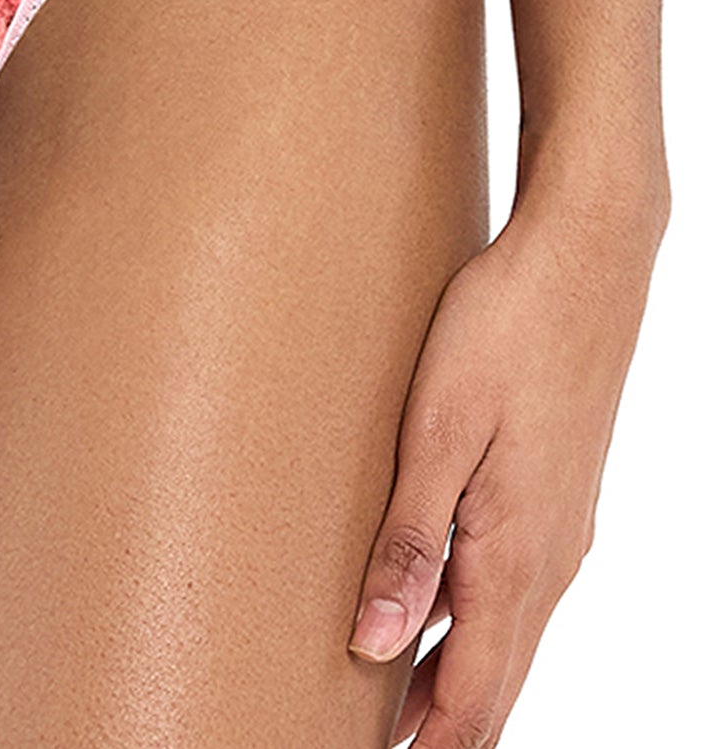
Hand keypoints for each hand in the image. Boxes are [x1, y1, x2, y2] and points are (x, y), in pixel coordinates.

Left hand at [348, 161, 667, 747]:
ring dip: (454, 675)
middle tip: (373, 745)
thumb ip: (410, 542)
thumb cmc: (501, 331)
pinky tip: (437, 610)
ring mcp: (558, 525)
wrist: (582, 257)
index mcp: (517, 555)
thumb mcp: (437, 431)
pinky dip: (472, 622)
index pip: (473, 692)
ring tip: (395, 705)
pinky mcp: (552, 491)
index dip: (428, 743)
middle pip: (492, 676)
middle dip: (440, 725)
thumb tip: (376, 645)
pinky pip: (512, 585)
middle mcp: (549, 557)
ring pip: (504, 632)